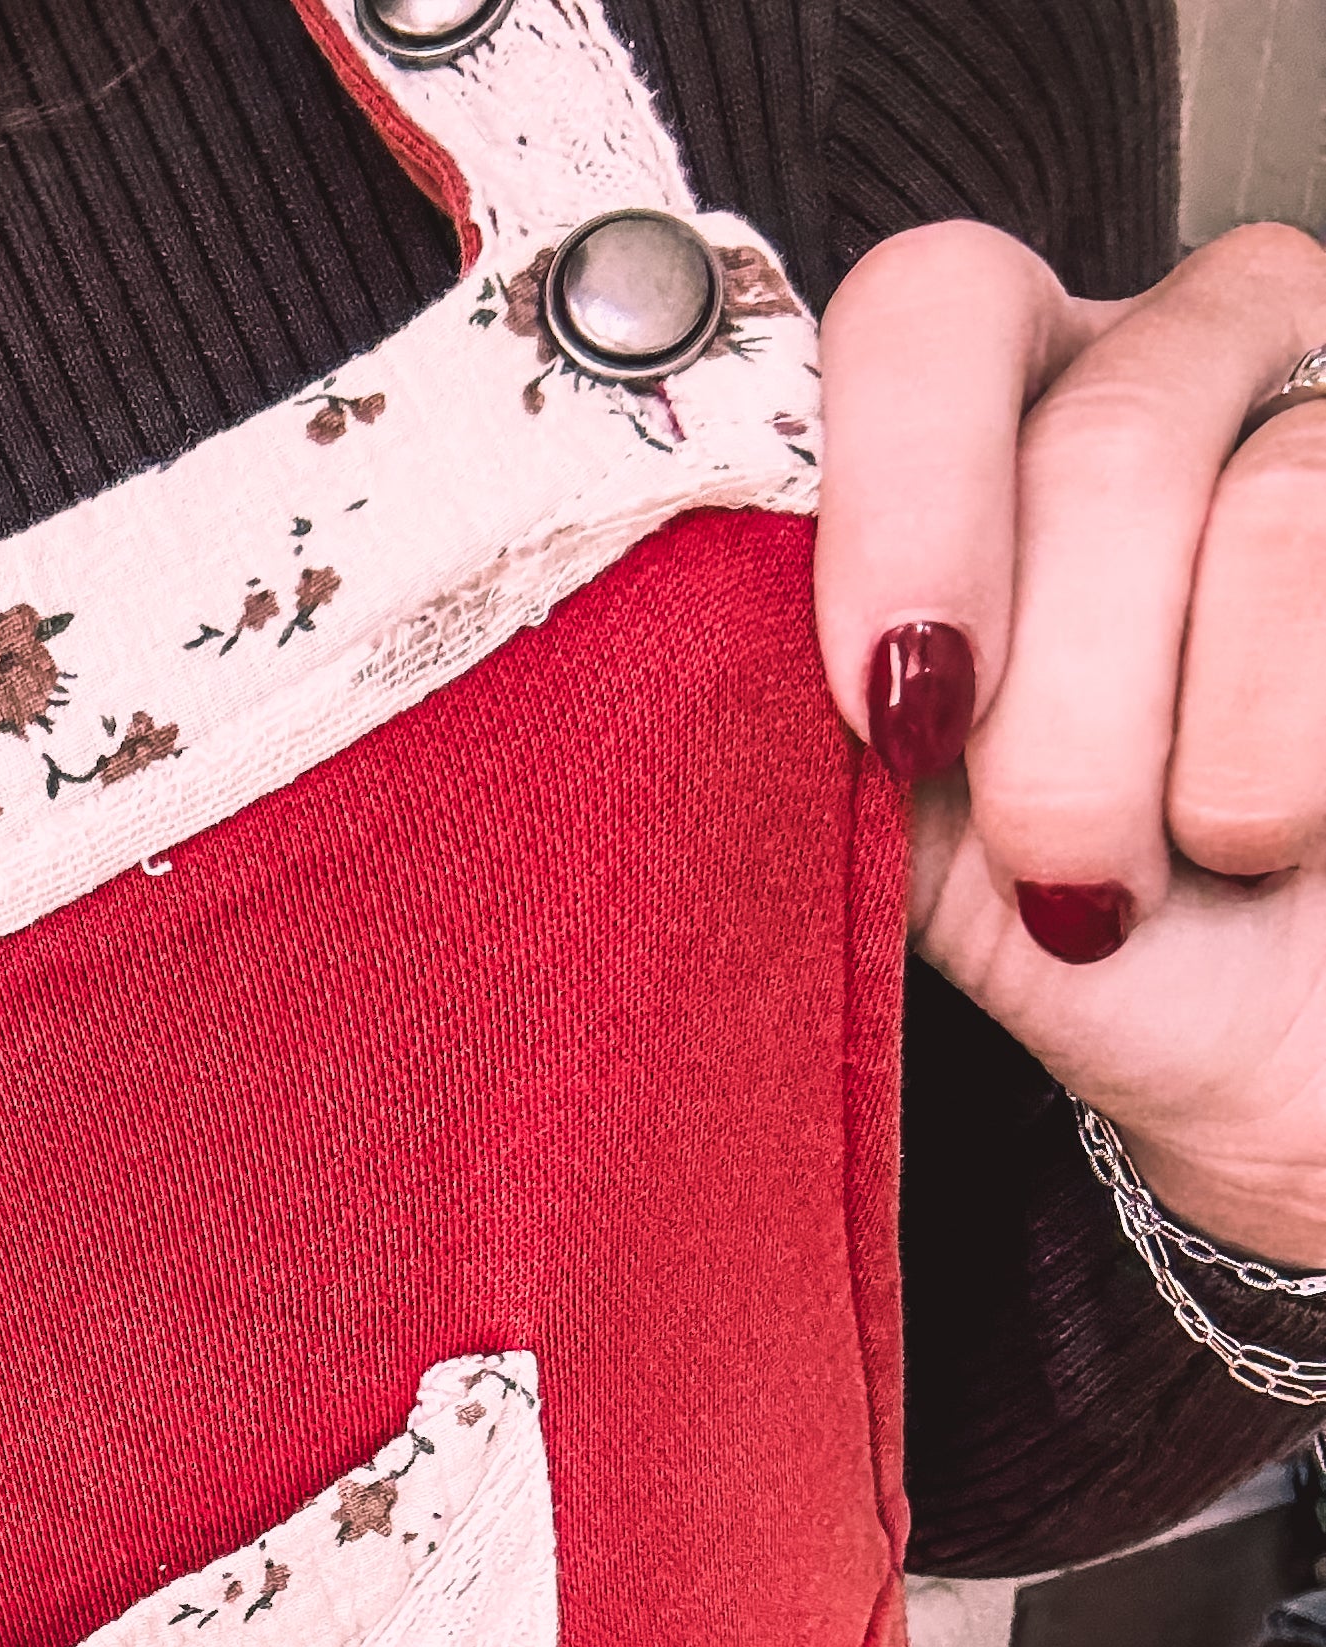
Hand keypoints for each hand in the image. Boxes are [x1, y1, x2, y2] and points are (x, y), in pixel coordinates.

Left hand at [815, 220, 1325, 1266]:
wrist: (1252, 1047)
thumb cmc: (1065, 921)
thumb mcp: (883, 811)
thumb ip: (785, 690)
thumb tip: (677, 637)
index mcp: (995, 402)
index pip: (932, 308)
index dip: (904, 499)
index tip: (887, 710)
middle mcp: (1176, 356)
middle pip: (1103, 440)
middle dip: (1051, 715)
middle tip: (1038, 854)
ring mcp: (1324, 413)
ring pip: (1265, 509)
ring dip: (1171, 764)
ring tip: (1139, 872)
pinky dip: (1270, 778)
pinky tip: (1260, 835)